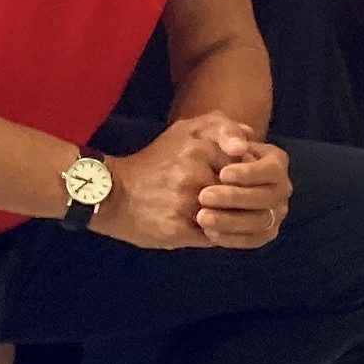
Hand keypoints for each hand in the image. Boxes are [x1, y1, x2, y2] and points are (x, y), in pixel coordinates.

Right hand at [91, 114, 250, 251]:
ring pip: (230, 217)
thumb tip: (250, 135)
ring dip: (231, 219)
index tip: (237, 181)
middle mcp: (194, 173)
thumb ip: (218, 126)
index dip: (245, 176)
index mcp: (199, 146)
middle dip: (240, 199)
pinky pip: (214, 236)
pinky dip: (217, 235)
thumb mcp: (181, 132)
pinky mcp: (179, 228)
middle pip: (239, 192)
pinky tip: (207, 228)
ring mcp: (187, 202)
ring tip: (219, 215)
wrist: (112, 193)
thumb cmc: (153, 163)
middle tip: (229, 201)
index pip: (244, 165)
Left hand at [190, 121, 290, 248]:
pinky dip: (233, 239)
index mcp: (276, 162)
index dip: (249, 174)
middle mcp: (281, 188)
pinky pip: (253, 240)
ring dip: (231, 221)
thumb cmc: (207, 147)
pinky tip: (209, 232)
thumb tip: (240, 147)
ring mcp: (275, 213)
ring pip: (260, 222)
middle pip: (267, 197)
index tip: (222, 174)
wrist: (197, 174)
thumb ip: (226, 131)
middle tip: (204, 196)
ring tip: (201, 217)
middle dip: (235, 198)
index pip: (271, 170)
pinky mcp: (264, 233)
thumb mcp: (212, 129)